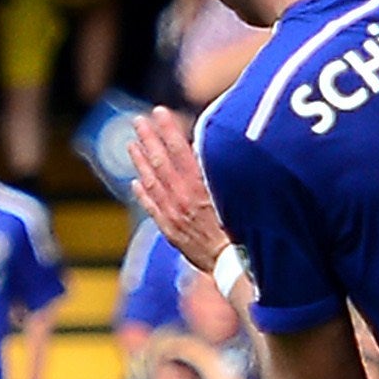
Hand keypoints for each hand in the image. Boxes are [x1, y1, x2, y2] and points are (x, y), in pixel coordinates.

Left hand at [130, 108, 232, 276]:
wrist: (236, 267)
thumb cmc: (246, 232)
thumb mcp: (240, 197)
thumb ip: (220, 173)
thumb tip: (209, 148)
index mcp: (200, 188)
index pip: (180, 151)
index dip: (168, 130)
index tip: (159, 111)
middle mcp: (183, 200)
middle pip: (161, 163)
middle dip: (149, 139)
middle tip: (139, 121)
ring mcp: (174, 216)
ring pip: (152, 183)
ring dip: (140, 162)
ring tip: (132, 144)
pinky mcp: (172, 232)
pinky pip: (153, 208)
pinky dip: (143, 194)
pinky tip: (136, 182)